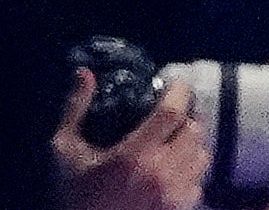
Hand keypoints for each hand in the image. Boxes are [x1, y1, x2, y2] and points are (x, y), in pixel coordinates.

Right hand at [53, 66, 205, 209]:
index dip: (180, 92)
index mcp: (135, 154)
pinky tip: (173, 170)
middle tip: (173, 112)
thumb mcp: (65, 149)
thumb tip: (85, 73)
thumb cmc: (75, 194)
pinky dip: (191, 171)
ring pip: (202, 156)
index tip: (176, 83)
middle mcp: (162, 173)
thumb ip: (76, 108)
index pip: (171, 113)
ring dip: (192, 143)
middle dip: (185, 117)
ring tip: (175, 140)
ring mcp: (175, 196)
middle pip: (194, 132)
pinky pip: (199, 183)